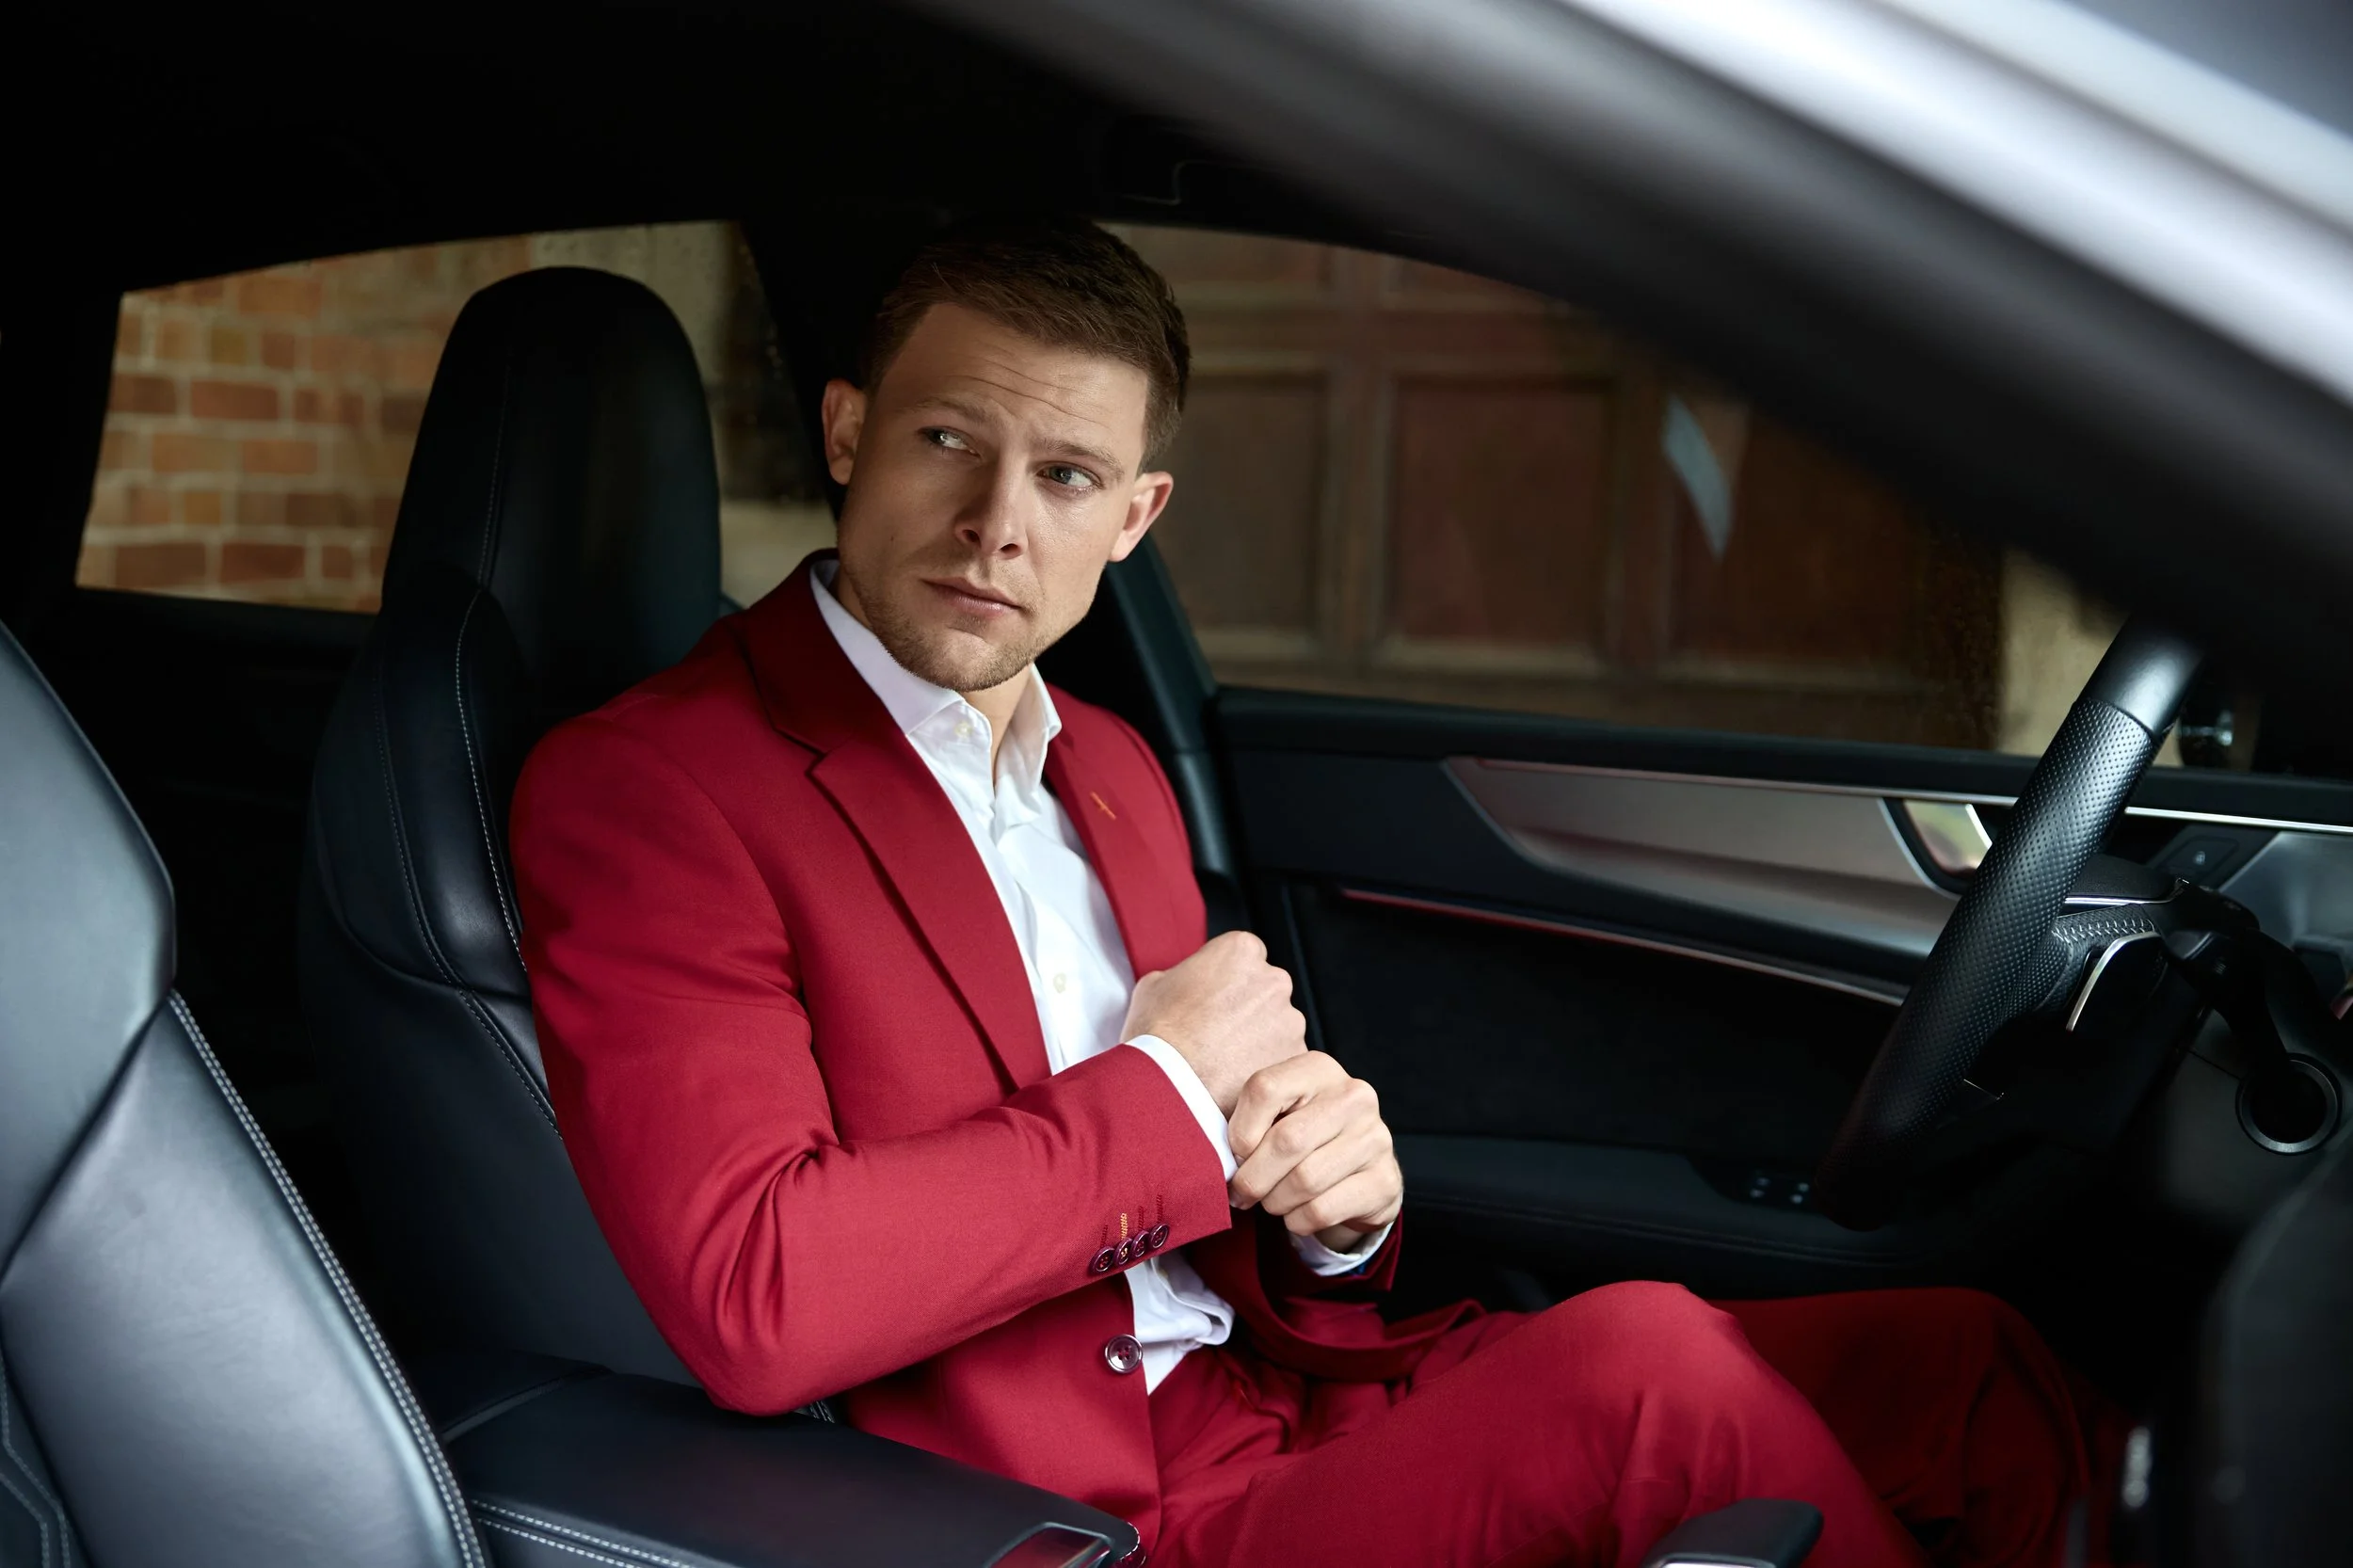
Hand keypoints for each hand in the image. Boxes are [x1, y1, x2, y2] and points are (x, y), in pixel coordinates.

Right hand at [1122, 931, 1306, 1113]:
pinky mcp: (1295, 1058)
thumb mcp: (1153, 986)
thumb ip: (1181, 976)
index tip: (1213, 1001)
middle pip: (1265, 991)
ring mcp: (1289, 1020)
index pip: (1244, 957)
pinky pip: (1282, 1059)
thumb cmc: (1157, 1037)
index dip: (1226, 981)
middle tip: (1215, 1033)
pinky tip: (1234, 1079)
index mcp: (1241, 951)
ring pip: (1277, 1027)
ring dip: (1258, 1040)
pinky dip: (1264, 1068)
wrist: (1169, 1088)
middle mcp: (1273, 980)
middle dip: (1246, 1010)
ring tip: (1222, 1061)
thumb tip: (1186, 983)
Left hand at [1226, 1052, 1402, 1251]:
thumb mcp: (1277, 1115)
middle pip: (1286, 1141)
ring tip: (1272, 1201)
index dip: (1240, 1129)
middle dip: (1253, 1177)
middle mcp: (1354, 1097)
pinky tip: (1297, 1214)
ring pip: (1304, 1180)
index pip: (1264, 1089)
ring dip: (1275, 1202)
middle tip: (1242, 1193)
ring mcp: (1375, 1138)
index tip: (1237, 1152)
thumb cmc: (1303, 1140)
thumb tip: (1220, 1157)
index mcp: (1319, 1069)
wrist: (1358, 1173)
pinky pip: (1322, 1209)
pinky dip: (1297, 1220)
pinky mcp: (1384, 1181)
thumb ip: (1249, 1122)